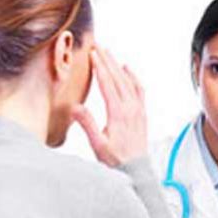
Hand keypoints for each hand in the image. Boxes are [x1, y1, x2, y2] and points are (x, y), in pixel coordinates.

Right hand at [72, 46, 146, 166]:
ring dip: (117, 66)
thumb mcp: (97, 144)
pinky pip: (139, 89)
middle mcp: (131, 108)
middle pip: (118, 78)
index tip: (92, 54)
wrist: (136, 171)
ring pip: (128, 81)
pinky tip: (127, 69)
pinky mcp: (142, 113)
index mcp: (118, 113)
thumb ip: (87, 124)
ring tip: (108, 53)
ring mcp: (138, 109)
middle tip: (98, 46)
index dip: (99, 67)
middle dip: (107, 60)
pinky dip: (133, 77)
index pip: (107, 84)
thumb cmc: (115, 160)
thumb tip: (75, 107)